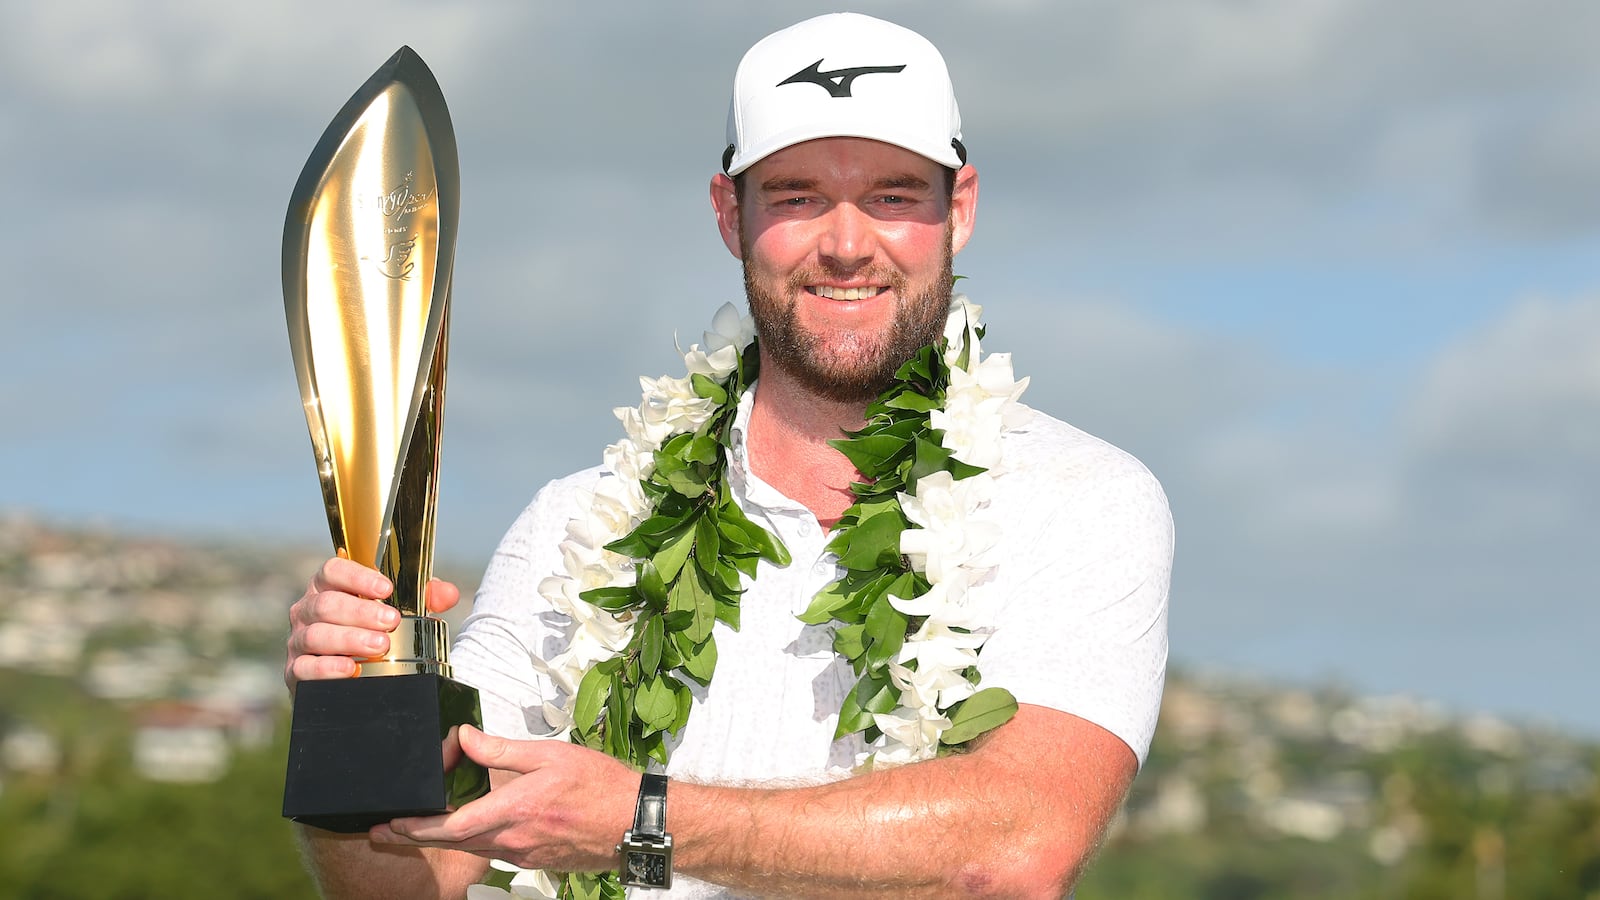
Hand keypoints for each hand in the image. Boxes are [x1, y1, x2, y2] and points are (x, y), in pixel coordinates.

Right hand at [284, 556, 460, 692]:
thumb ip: (425, 598)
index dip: (358, 576)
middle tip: (391, 621)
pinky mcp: (295, 672)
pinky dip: (327, 669)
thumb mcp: (400, 611)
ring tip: (380, 646)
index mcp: (329, 587)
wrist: (350, 677)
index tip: (387, 588)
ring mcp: (298, 641)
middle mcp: (308, 610)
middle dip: (360, 612)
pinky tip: (350, 669)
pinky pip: (304, 668)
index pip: (333, 570)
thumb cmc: (373, 632)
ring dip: (349, 639)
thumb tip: (448, 594)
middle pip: (326, 604)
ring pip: (316, 635)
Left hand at [371, 726, 637, 873]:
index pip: (451, 826)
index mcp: (515, 810)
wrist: (635, 822)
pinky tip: (470, 828)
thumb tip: (463, 739)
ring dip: (442, 839)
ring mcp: (523, 854)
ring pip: (472, 849)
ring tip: (417, 828)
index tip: (391, 822)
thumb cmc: (601, 786)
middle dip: (415, 837)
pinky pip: (493, 851)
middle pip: (453, 843)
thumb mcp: (550, 755)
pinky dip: (471, 840)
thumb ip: (501, 750)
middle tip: (385, 831)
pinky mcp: (534, 859)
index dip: (415, 827)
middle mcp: (513, 839)